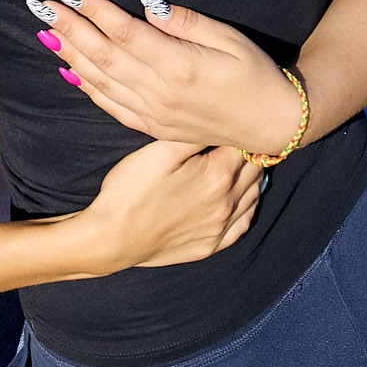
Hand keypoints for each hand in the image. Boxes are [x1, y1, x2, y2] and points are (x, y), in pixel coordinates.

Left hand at [34, 0, 297, 151]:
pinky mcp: (154, 128)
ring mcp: (154, 114)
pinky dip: (87, 88)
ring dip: (70, 55)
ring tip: (45, 32)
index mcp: (178, 66)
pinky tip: (69, 71)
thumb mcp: (230, 39)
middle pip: (103, 55)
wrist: (273, 124)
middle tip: (41, 6)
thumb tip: (147, 5)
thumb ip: (186, 23)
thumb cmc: (256, 74)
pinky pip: (111, 107)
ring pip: (100, 82)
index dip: (93, 9)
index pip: (124, 32)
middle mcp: (160, 93)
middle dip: (68, 28)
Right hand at [82, 138, 261, 267]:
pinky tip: (242, 195)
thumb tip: (221, 121)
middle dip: (249, 150)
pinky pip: (244, 223)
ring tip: (240, 162)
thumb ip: (195, 134)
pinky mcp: (212, 245)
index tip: (233, 120)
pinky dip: (248, 205)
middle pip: (255, 168)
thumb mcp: (159, 151)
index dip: (240, 129)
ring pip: (254, 194)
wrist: (111, 238)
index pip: (246, 143)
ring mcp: (221, 228)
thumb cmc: (130, 190)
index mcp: (217, 174)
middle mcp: (227, 202)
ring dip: (251, 176)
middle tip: (237, 137)